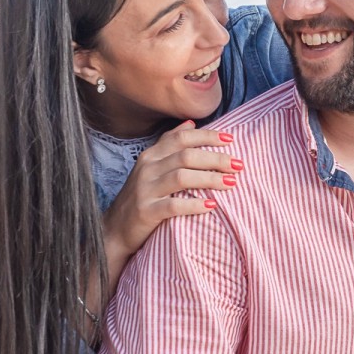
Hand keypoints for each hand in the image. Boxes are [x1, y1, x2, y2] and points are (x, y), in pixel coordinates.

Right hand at [101, 121, 241, 257]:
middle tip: (239, 165)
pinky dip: (195, 204)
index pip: (182, 137)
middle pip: (186, 156)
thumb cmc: (141, 196)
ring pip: (182, 177)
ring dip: (210, 179)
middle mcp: (147, 168)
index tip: (231, 139)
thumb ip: (169, 144)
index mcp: (151, 155)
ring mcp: (145, 190)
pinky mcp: (146, 212)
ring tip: (232, 183)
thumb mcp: (151, 167)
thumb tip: (191, 123)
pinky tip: (211, 205)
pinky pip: (174, 205)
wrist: (115, 229)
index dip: (208, 136)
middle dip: (216, 158)